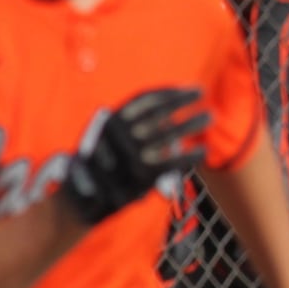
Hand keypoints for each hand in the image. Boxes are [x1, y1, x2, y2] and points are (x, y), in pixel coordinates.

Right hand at [61, 87, 208, 225]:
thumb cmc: (97, 164)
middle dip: (183, 102)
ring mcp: (130, 155)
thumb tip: (167, 113)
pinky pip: (172, 163)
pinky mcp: (139, 177)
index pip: (144, 99)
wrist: (78, 200)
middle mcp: (120, 134)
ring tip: (210, 117)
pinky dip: (190, 156)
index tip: (188, 87)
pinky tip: (204, 151)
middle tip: (203, 94)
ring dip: (192, 124)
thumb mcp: (106, 136)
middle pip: (160, 112)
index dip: (168, 91)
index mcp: (110, 120)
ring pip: (169, 135)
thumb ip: (132, 124)